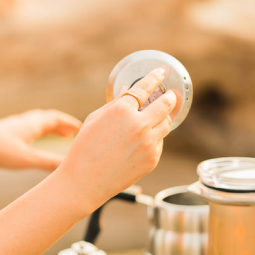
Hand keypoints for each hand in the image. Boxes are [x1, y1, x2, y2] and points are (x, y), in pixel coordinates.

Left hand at [0, 109, 81, 171]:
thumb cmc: (0, 150)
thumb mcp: (27, 159)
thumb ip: (48, 162)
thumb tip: (69, 167)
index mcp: (33, 124)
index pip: (56, 119)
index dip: (70, 123)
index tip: (81, 129)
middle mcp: (24, 121)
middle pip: (47, 118)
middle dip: (61, 124)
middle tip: (70, 133)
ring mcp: (13, 124)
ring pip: (36, 122)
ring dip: (48, 127)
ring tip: (55, 135)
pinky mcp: (4, 130)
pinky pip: (26, 127)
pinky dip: (36, 131)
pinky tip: (31, 140)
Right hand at [57, 68, 176, 209]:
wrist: (84, 181)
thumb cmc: (84, 149)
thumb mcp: (95, 119)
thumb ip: (115, 104)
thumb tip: (128, 91)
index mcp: (121, 110)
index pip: (145, 88)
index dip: (155, 78)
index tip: (161, 73)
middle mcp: (138, 125)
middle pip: (165, 104)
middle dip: (170, 97)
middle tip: (170, 95)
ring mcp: (148, 143)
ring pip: (167, 124)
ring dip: (164, 118)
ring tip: (157, 118)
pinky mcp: (152, 159)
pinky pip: (159, 143)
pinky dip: (154, 139)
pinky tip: (141, 143)